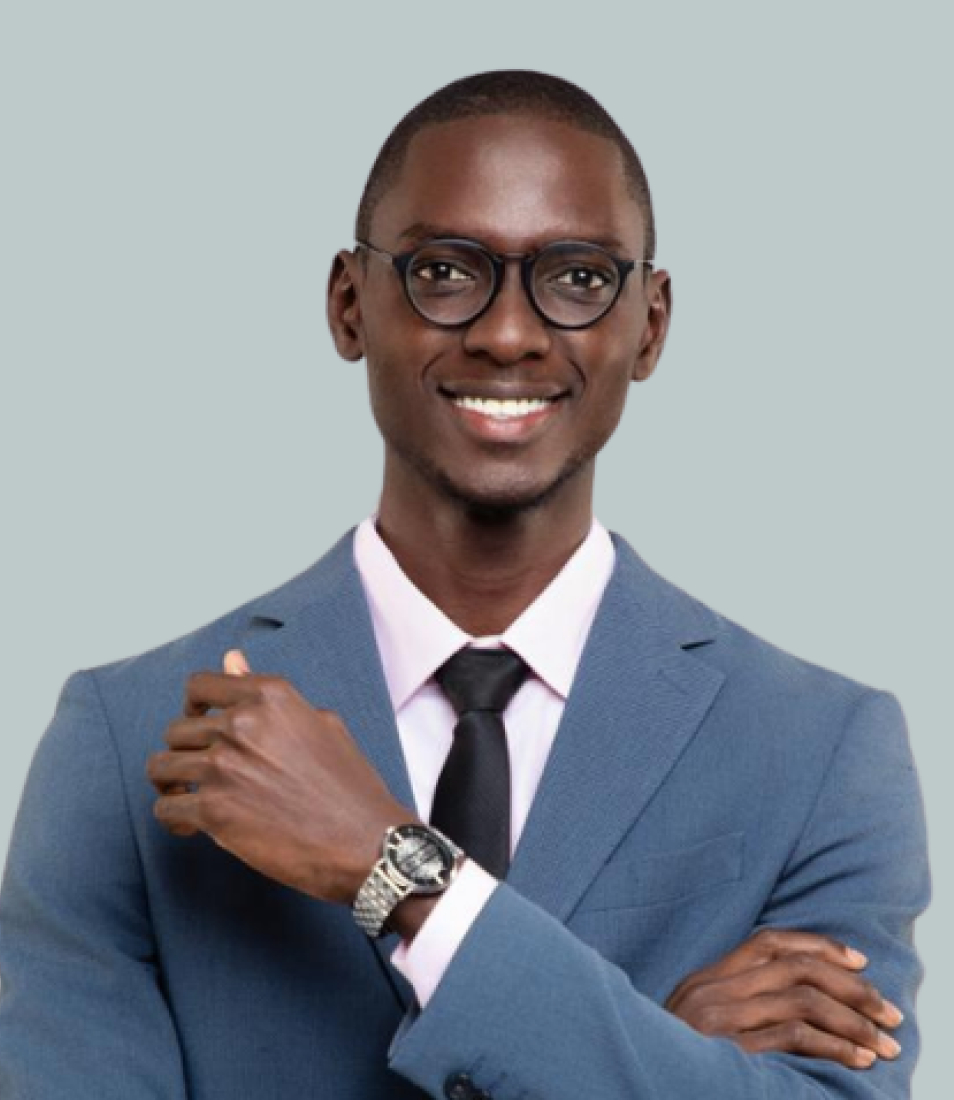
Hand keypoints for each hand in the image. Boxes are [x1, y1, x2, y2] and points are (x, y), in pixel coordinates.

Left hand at [147, 649, 416, 904]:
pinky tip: (194, 827)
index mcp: (269, 697)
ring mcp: (223, 767)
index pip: (200, 685)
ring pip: (162, 766)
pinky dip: (175, 819)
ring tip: (190, 799)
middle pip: (177, 729)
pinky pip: (166, 807)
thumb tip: (232, 657)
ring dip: (172, 783)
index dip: (194, 706)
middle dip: (186, 752)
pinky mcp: (213, 811)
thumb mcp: (319, 723)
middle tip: (205, 775)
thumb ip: (267, 694)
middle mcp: (241, 724)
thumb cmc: (349, 784)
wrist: (366, 842)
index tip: (200, 724)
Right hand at [664, 928, 903, 1069]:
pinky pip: (793, 1036)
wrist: (640, 1081)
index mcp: (704, 980)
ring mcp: (718, 1020)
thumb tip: (791, 996)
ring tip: (883, 1042)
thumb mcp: (696, 1028)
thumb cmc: (679, 1064)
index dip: (818, 945)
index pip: (767, 942)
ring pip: (801, 998)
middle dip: (850, 986)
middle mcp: (710, 991)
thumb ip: (731, 1006)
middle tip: (887, 1010)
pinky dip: (835, 1046)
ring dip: (852, 1020)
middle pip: (793, 966)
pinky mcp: (730, 1052)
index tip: (858, 961)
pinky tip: (858, 1059)